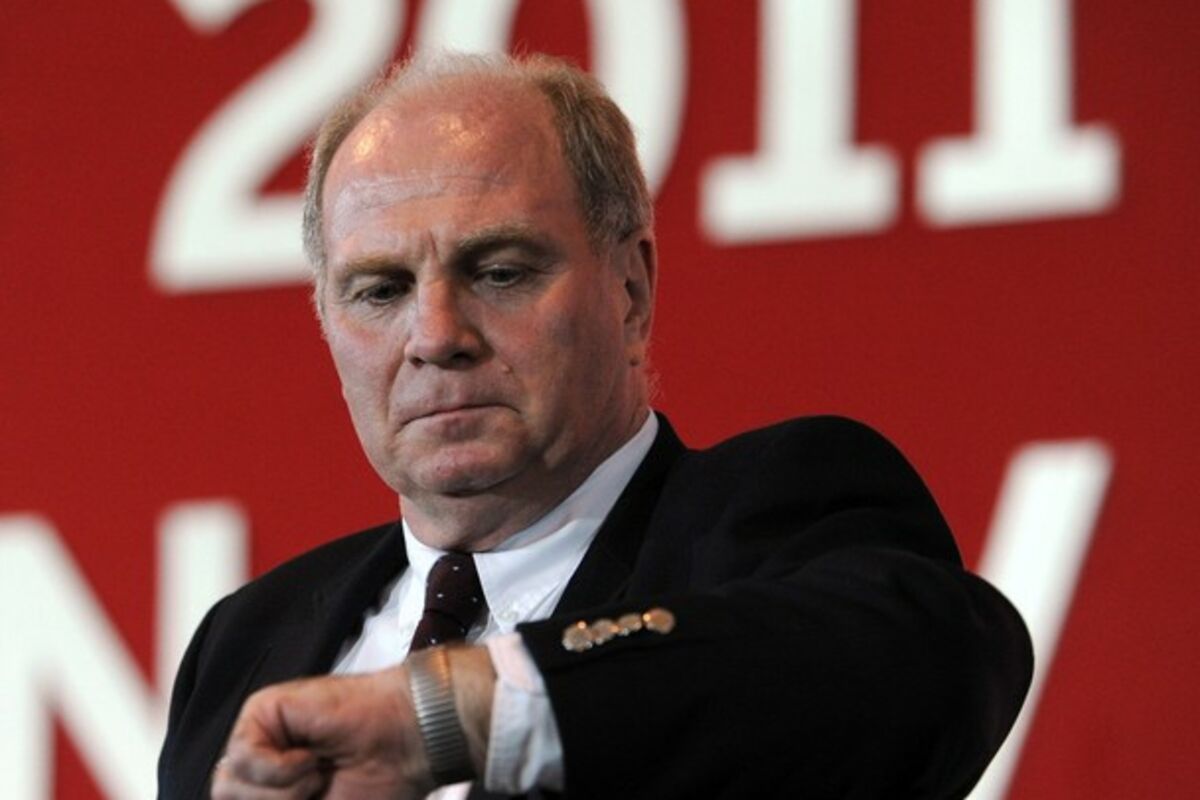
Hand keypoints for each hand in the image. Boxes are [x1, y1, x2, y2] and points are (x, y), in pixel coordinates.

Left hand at [211, 647, 494, 798]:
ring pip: (228, 784)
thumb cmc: (378, 780)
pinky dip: (279, 767)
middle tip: (316, 793)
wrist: (405, 741)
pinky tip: (310, 755)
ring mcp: (261, 735)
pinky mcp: (263, 711)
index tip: (305, 799)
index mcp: (273, 789)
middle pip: (227, 799)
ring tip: (317, 774)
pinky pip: (242, 756)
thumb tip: (225, 794)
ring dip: (279, 790)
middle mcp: (262, 762)